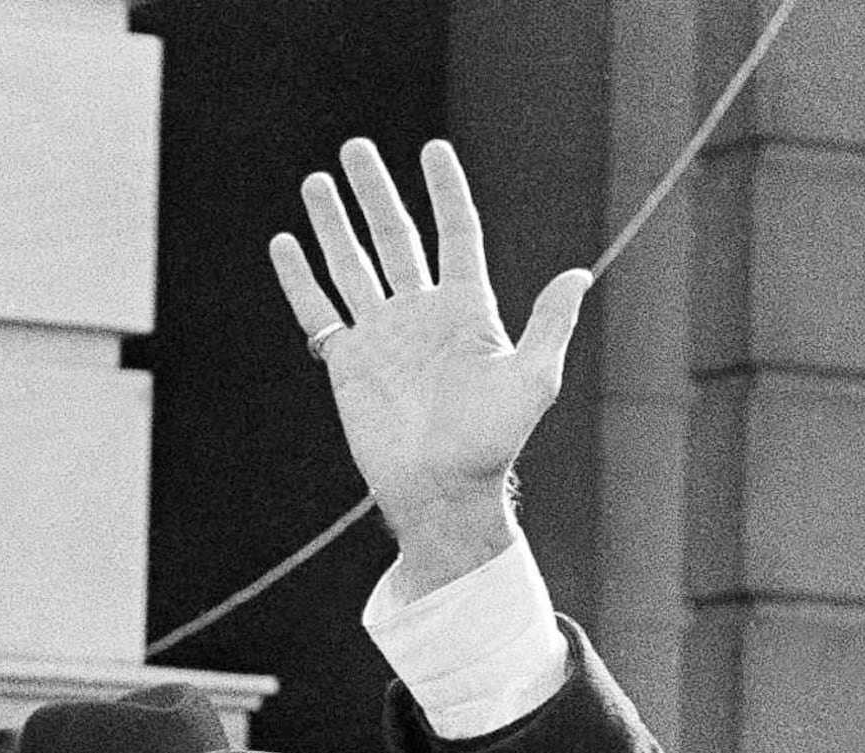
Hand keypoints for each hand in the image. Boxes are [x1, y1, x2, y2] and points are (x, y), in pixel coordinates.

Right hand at [270, 139, 590, 593]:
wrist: (444, 492)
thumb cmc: (493, 443)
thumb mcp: (531, 380)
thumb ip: (549, 324)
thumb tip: (579, 274)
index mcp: (467, 312)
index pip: (456, 235)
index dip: (446, 192)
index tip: (434, 150)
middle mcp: (422, 316)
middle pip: (395, 238)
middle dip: (375, 193)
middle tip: (356, 148)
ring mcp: (383, 335)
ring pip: (352, 264)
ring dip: (334, 223)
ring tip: (319, 181)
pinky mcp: (348, 361)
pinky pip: (318, 309)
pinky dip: (300, 277)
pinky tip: (285, 243)